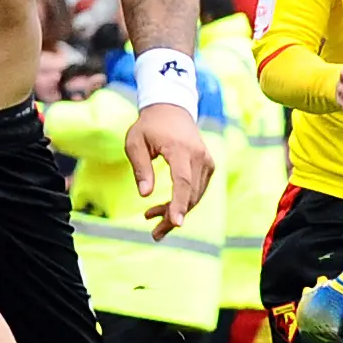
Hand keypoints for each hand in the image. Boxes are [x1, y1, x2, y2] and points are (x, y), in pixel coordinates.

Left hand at [125, 102, 212, 237]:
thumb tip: (144, 195)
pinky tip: (163, 207)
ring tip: (150, 217)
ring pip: (195, 196)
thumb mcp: (135, 142)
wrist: (171, 109)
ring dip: (175, 211)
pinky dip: (182, 202)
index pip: (183, 181)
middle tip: (155, 234)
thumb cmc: (149, 126)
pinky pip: (197, 190)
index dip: (178, 204)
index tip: (175, 223)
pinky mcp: (208, 166)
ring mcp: (206, 161)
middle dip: (173, 216)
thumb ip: (140, 168)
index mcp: (180, 149)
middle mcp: (199, 156)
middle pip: (190, 194)